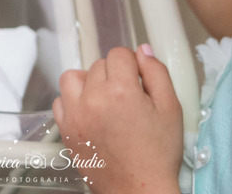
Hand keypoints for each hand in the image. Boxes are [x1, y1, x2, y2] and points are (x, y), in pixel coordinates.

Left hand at [53, 45, 183, 193]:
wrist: (138, 190)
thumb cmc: (156, 155)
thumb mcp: (170, 108)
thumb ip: (157, 73)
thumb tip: (143, 51)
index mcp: (120, 91)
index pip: (119, 54)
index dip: (132, 64)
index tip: (138, 79)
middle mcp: (93, 100)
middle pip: (98, 65)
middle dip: (114, 74)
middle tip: (128, 97)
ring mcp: (75, 115)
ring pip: (74, 77)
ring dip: (88, 82)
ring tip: (105, 98)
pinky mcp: (65, 130)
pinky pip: (60, 101)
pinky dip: (73, 101)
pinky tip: (90, 111)